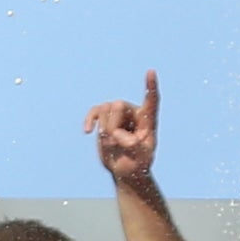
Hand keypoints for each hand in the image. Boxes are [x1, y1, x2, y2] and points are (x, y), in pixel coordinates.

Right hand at [86, 74, 161, 190]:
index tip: (151, 71)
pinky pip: (95, 112)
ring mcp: (117, 114)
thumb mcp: (141, 157)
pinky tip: (88, 131)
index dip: (150, 86)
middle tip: (119, 145)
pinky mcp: (105, 119)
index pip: (151, 99)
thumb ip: (132, 145)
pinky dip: (90, 119)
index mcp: (148, 118)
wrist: (125, 169)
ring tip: (112, 145)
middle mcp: (133, 111)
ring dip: (105, 129)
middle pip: (118, 105)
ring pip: (104, 109)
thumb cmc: (138, 163)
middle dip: (113, 126)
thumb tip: (115, 134)